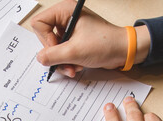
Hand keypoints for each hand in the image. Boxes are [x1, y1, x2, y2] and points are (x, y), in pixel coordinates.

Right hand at [30, 0, 149, 77]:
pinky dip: (67, 62)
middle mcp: (65, 17)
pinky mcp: (74, 39)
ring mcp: (69, 29)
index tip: (58, 50)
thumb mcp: (75, 51)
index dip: (45, 40)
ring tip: (73, 68)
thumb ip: (53, 55)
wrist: (124, 51)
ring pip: (53, 48)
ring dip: (62, 62)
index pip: (39, 24)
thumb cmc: (106, 44)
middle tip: (66, 64)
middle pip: (44, 37)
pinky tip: (77, 66)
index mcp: (65, 11)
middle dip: (55, 55)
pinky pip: (61, 52)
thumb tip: (40, 58)